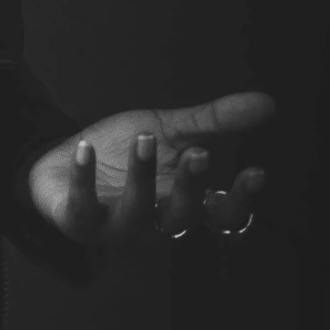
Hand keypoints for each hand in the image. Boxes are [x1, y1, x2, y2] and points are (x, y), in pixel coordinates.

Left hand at [26, 91, 274, 246]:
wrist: (62, 161)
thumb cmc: (121, 153)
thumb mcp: (169, 130)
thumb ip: (215, 122)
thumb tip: (267, 103)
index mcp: (181, 202)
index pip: (221, 215)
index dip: (239, 200)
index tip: (253, 173)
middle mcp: (153, 221)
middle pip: (182, 217)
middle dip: (191, 188)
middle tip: (197, 154)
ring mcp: (115, 226)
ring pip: (136, 215)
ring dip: (142, 178)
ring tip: (144, 138)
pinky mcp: (78, 221)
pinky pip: (82, 208)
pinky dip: (83, 179)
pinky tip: (85, 149)